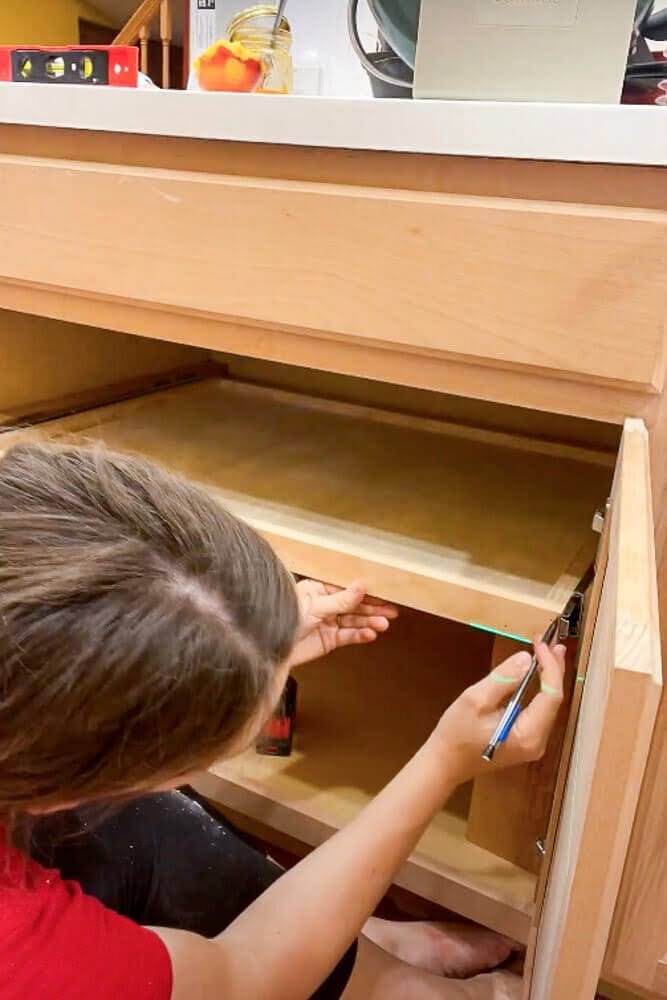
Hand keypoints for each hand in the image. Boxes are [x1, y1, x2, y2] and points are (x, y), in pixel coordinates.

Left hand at [287, 579, 397, 668]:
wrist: (270, 650)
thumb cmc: (283, 620)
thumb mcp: (315, 607)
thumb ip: (341, 600)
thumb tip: (362, 586)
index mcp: (318, 589)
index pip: (347, 588)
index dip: (365, 591)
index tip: (383, 592)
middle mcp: (324, 604)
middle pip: (354, 605)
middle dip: (372, 608)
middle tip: (390, 611)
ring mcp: (327, 622)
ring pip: (353, 621)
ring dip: (369, 622)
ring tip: (383, 624)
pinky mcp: (329, 640)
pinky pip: (348, 636)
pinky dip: (360, 635)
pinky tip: (371, 634)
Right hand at [429, 640, 565, 782]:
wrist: (444, 764)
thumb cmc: (456, 734)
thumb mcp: (475, 700)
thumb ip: (503, 679)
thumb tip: (526, 659)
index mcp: (529, 734)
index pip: (551, 695)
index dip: (549, 667)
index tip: (540, 643)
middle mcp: (538, 741)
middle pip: (554, 700)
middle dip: (553, 669)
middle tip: (552, 642)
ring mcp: (533, 742)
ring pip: (548, 705)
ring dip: (548, 677)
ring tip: (548, 653)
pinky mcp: (525, 740)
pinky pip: (539, 710)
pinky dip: (539, 689)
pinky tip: (537, 674)